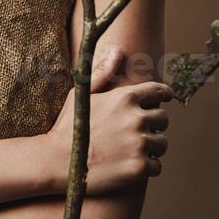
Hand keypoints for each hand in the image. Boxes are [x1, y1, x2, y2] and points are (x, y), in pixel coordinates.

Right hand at [42, 46, 172, 196]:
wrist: (55, 161)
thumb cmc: (67, 126)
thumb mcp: (82, 94)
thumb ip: (103, 72)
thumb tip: (118, 50)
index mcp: (125, 98)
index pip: (160, 91)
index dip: (163, 96)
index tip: (162, 101)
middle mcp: (136, 119)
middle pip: (163, 119)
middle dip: (153, 125)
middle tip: (137, 132)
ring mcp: (138, 144)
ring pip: (162, 143)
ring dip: (151, 147)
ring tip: (132, 150)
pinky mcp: (138, 168)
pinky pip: (157, 166)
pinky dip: (147, 167)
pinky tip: (129, 165)